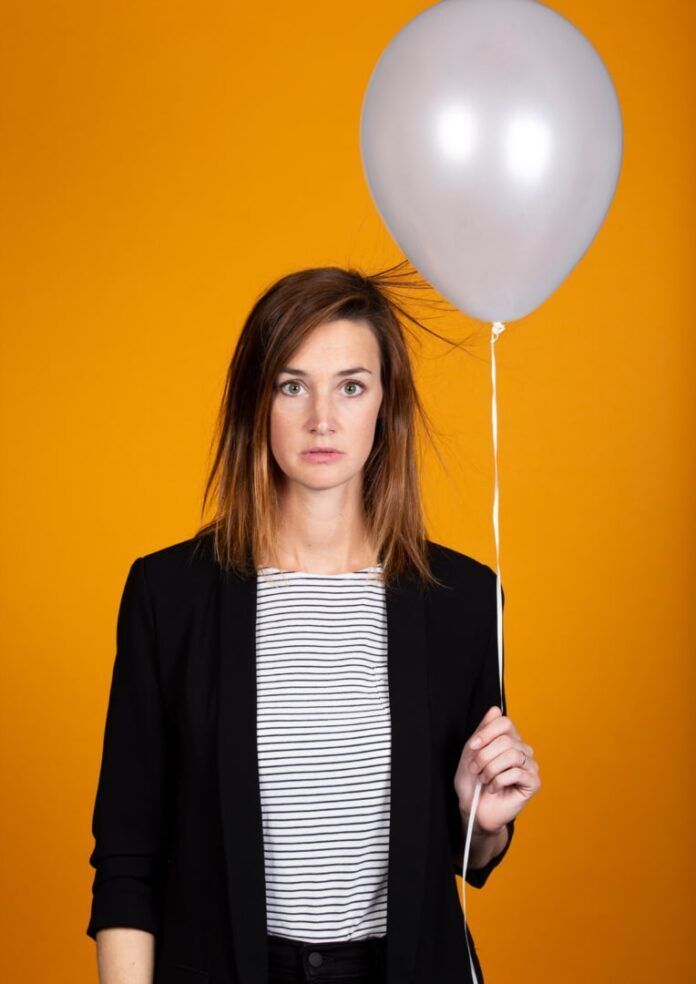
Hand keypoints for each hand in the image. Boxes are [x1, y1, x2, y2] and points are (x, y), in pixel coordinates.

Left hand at [454, 705, 540, 834]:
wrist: (474, 810)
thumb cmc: (472, 782)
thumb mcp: (471, 753)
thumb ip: (482, 731)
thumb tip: (495, 709)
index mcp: (509, 740)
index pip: (504, 723)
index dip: (486, 733)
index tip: (472, 747)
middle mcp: (523, 750)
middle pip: (506, 740)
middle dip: (485, 756)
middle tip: (475, 769)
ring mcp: (530, 766)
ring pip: (512, 755)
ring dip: (491, 769)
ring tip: (484, 780)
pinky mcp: (533, 783)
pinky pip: (516, 773)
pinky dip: (499, 781)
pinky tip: (495, 788)